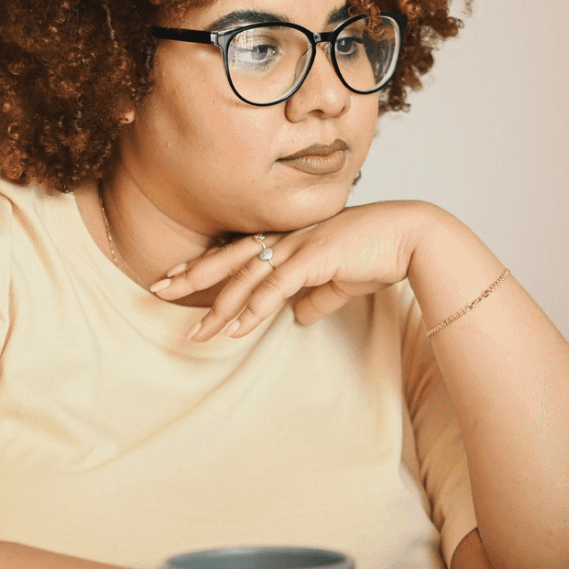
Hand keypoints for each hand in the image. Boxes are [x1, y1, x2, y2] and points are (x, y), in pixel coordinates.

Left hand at [149, 201, 437, 340]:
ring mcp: (300, 245)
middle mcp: (288, 238)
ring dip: (219, 306)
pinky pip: (276, 287)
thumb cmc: (379, 254)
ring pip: (247, 278)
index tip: (176, 275)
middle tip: (156, 290)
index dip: (206, 264)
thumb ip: (316, 297)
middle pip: (229, 258)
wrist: (412, 237)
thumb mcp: (340, 282)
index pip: (239, 251)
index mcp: (291, 239)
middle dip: (192, 275)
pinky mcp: (316, 258)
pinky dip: (254, 308)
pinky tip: (236, 329)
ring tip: (195, 331)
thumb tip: (298, 317)